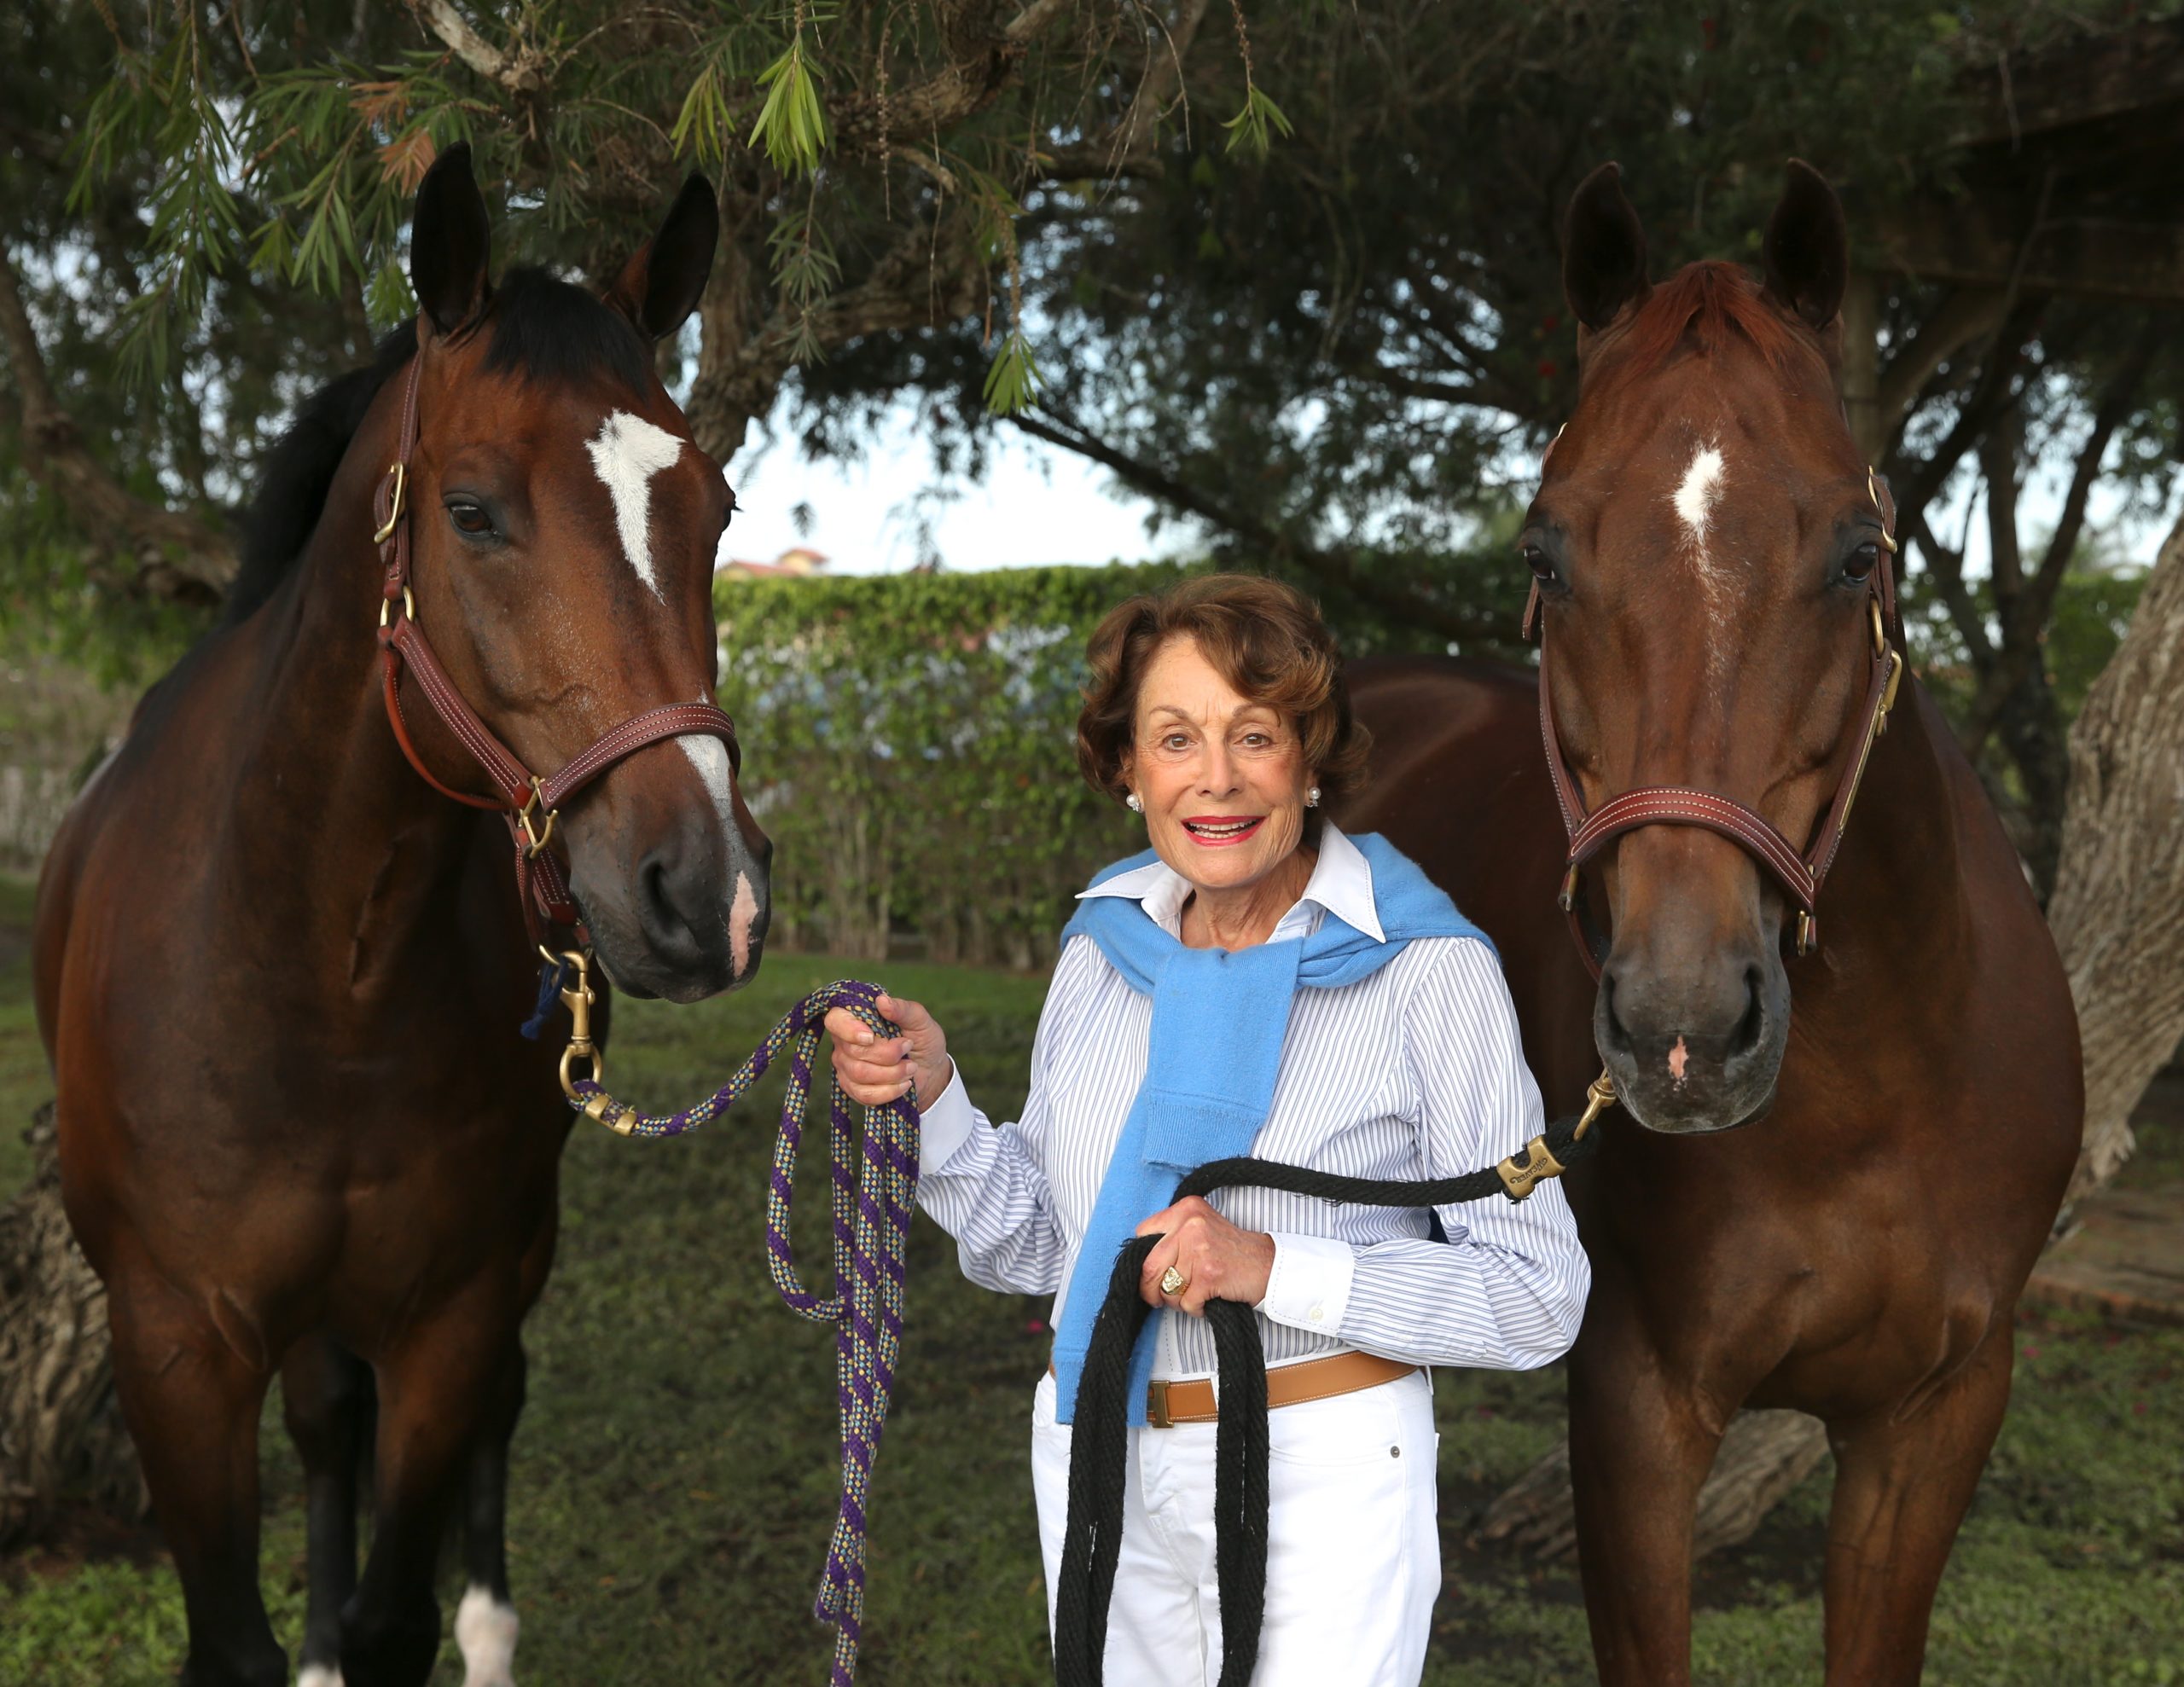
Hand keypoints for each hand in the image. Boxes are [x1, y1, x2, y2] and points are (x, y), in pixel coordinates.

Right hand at [824, 992, 953, 1113]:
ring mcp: (847, 1067)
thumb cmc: (922, 1039)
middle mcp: (845, 1042)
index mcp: (856, 1018)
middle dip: (887, 1054)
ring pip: (860, 1074)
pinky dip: (889, 1090)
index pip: (835, 1020)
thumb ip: (902, 1009)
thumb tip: (882, 1000)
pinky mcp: (854, 1089)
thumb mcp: (919, 1020)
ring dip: (892, 1073)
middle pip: (854, 1051)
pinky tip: (904, 1084)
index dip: (849, 1029)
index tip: (870, 1037)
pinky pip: (865, 1094)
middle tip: (908, 1048)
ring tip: (911, 1067)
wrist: (931, 1070)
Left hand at [1135, 1196, 1275, 1316]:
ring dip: (1178, 1301)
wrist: (1269, 1265)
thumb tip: (1141, 1262)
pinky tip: (1208, 1300)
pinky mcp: (1209, 1274)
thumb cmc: (1232, 1251)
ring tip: (1196, 1294)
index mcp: (1185, 1209)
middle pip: (1149, 1266)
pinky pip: (1186, 1303)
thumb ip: (1173, 1235)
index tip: (1150, 1273)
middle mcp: (1190, 1224)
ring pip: (1167, 1288)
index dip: (1143, 1260)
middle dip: (1150, 1289)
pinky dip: (1195, 1308)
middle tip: (1158, 1298)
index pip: (1143, 1234)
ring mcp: (1199, 1249)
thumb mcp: (1201, 1227)